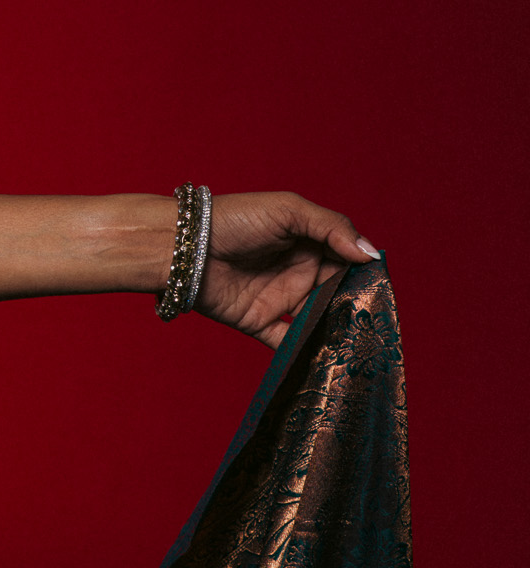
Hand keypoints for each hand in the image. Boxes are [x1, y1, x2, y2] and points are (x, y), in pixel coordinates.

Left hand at [196, 191, 379, 347]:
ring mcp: (279, 299)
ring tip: (356, 344)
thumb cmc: (234, 218)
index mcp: (308, 244)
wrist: (184, 247)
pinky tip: (322, 357)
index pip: (347, 262)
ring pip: (316, 320)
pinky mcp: (258, 321)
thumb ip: (332, 228)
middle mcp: (297, 273)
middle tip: (374, 322)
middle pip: (336, 294)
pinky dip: (302, 351)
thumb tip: (371, 254)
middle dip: (354, 307)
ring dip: (334, 331)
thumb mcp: (288, 210)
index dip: (364, 274)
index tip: (382, 288)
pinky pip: (285, 342)